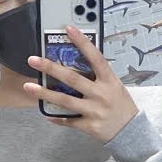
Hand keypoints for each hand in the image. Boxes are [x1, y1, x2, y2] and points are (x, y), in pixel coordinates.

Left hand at [23, 26, 138, 143]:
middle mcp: (101, 94)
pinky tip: (47, 114)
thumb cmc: (122, 106)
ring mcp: (94, 111)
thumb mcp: (116, 86)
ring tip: (29, 87)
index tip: (68, 29)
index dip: (82, 42)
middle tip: (33, 60)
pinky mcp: (89, 126)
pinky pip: (69, 120)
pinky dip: (57, 118)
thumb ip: (99, 76)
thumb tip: (78, 61)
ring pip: (65, 100)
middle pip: (72, 78)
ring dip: (45, 93)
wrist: (132, 132)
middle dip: (50, 68)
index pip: (95, 57)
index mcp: (110, 81)